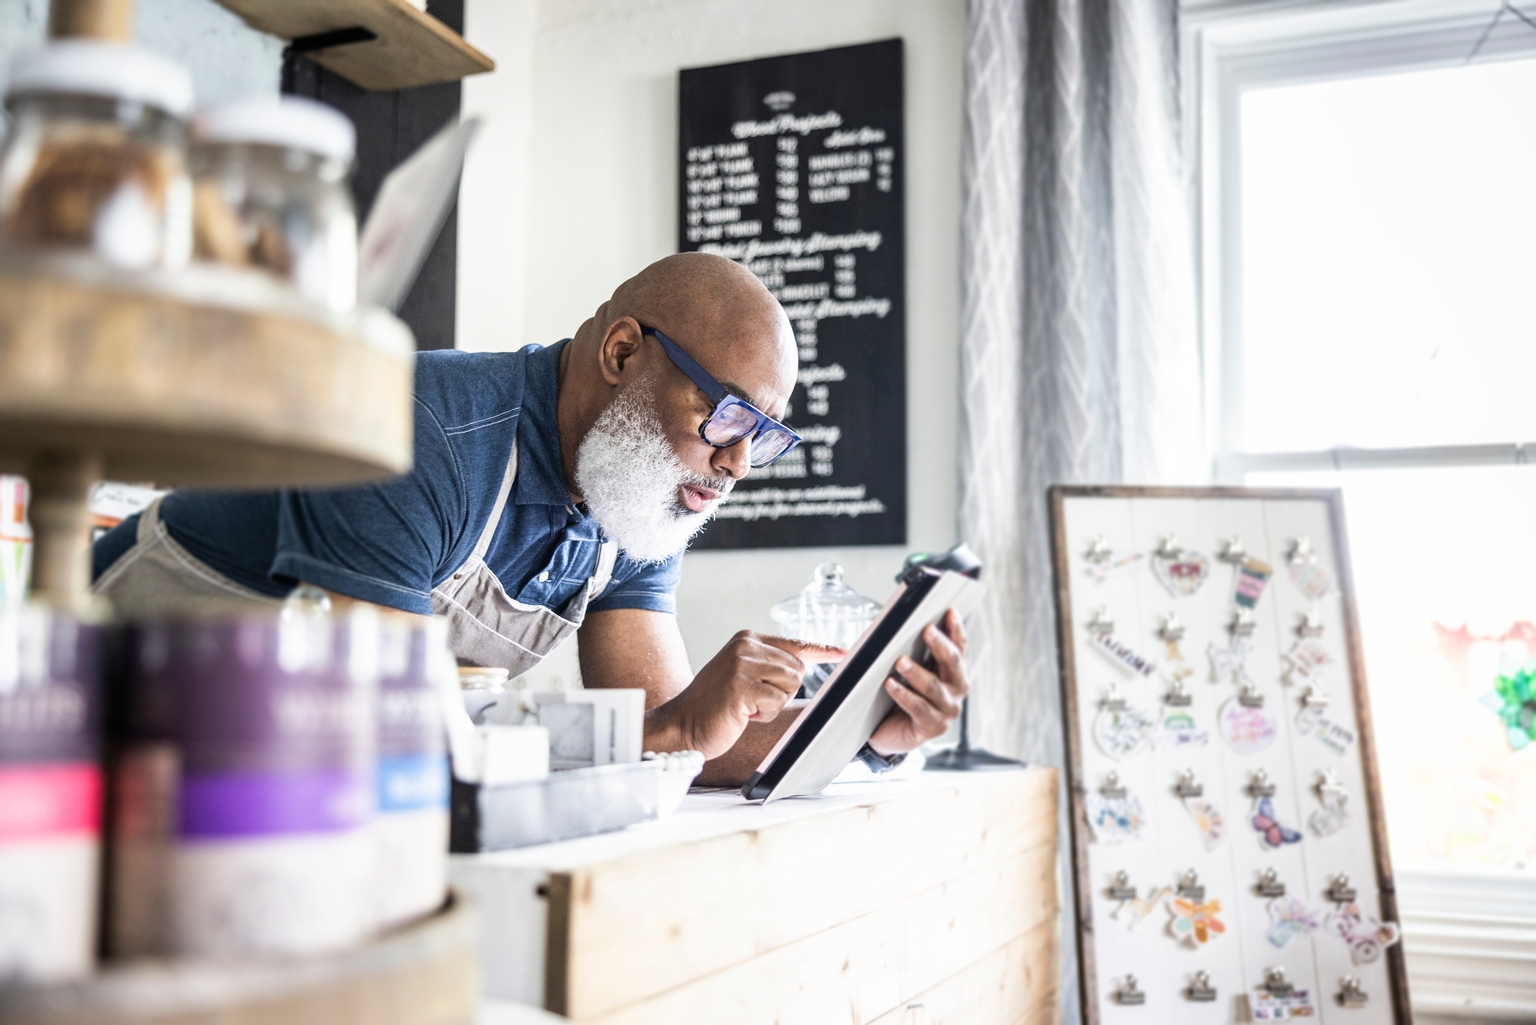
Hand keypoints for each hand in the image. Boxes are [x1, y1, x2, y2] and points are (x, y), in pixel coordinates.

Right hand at [648, 631, 842, 759]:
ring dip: (772, 705)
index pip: (795, 643)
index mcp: (748, 639)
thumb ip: (769, 667)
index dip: (822, 650)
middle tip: (752, 701)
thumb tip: (804, 668)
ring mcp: (742, 663)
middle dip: (782, 692)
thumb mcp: (743, 676)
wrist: (683, 725)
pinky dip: (763, 715)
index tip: (843, 651)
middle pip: (798, 669)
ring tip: (745, 706)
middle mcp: (746, 645)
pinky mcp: (742, 684)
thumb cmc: (714, 707)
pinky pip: (776, 702)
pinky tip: (741, 714)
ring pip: (791, 685)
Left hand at [867, 609, 968, 755]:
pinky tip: (890, 684)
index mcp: (953, 671)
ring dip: (916, 672)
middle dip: (940, 644)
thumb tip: (887, 628)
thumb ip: (905, 650)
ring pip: (934, 687)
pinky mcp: (932, 727)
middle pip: (952, 663)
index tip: (949, 611)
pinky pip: (918, 708)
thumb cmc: (898, 697)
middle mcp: (956, 690)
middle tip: (926, 629)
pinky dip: (904, 695)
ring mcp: (947, 710)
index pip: (959, 647)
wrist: (889, 734)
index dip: (956, 629)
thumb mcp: (906, 671)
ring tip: (900, 661)